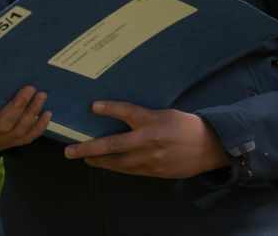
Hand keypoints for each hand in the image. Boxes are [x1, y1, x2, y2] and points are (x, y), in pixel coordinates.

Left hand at [62, 101, 228, 178]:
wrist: (208, 148)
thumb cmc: (184, 126)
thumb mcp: (164, 113)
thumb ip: (142, 117)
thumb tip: (119, 116)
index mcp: (153, 121)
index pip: (128, 112)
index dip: (110, 108)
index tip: (93, 106)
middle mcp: (149, 141)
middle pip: (113, 145)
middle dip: (88, 149)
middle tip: (70, 151)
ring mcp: (150, 159)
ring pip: (117, 163)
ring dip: (98, 161)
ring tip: (83, 158)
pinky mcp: (152, 172)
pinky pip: (128, 170)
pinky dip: (115, 166)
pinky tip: (105, 164)